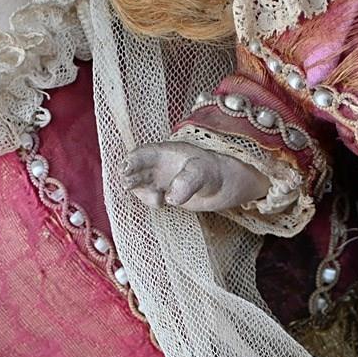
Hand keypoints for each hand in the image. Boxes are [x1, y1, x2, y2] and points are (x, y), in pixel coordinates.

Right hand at [122, 142, 270, 211]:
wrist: (231, 186)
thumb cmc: (219, 172)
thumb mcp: (205, 172)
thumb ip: (188, 181)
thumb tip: (170, 197)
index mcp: (167, 152)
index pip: (143, 153)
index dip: (131, 160)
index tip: (126, 171)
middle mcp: (161, 165)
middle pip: (136, 168)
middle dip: (130, 177)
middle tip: (130, 186)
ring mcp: (163, 180)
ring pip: (140, 184)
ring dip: (140, 192)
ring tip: (156, 201)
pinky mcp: (167, 194)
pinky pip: (150, 197)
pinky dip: (149, 201)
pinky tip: (161, 204)